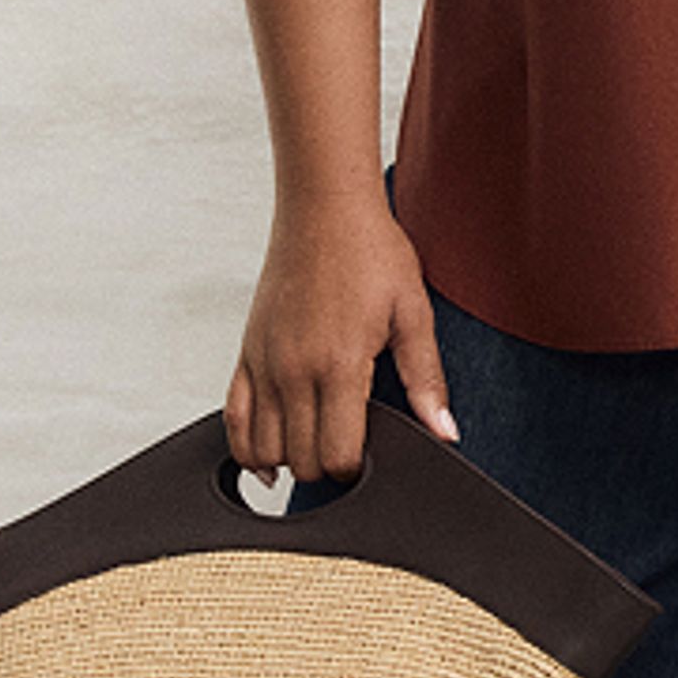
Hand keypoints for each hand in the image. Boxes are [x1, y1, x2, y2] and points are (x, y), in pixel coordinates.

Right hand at [229, 187, 460, 484]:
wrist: (324, 207)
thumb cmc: (370, 252)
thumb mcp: (414, 315)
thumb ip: (427, 381)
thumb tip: (445, 432)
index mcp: (340, 365)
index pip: (339, 457)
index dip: (359, 470)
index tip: (373, 454)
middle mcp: (294, 370)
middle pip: (302, 462)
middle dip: (329, 468)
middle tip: (351, 445)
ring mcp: (264, 363)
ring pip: (263, 450)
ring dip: (291, 460)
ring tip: (318, 444)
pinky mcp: (246, 353)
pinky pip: (232, 420)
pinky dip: (246, 447)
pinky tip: (267, 456)